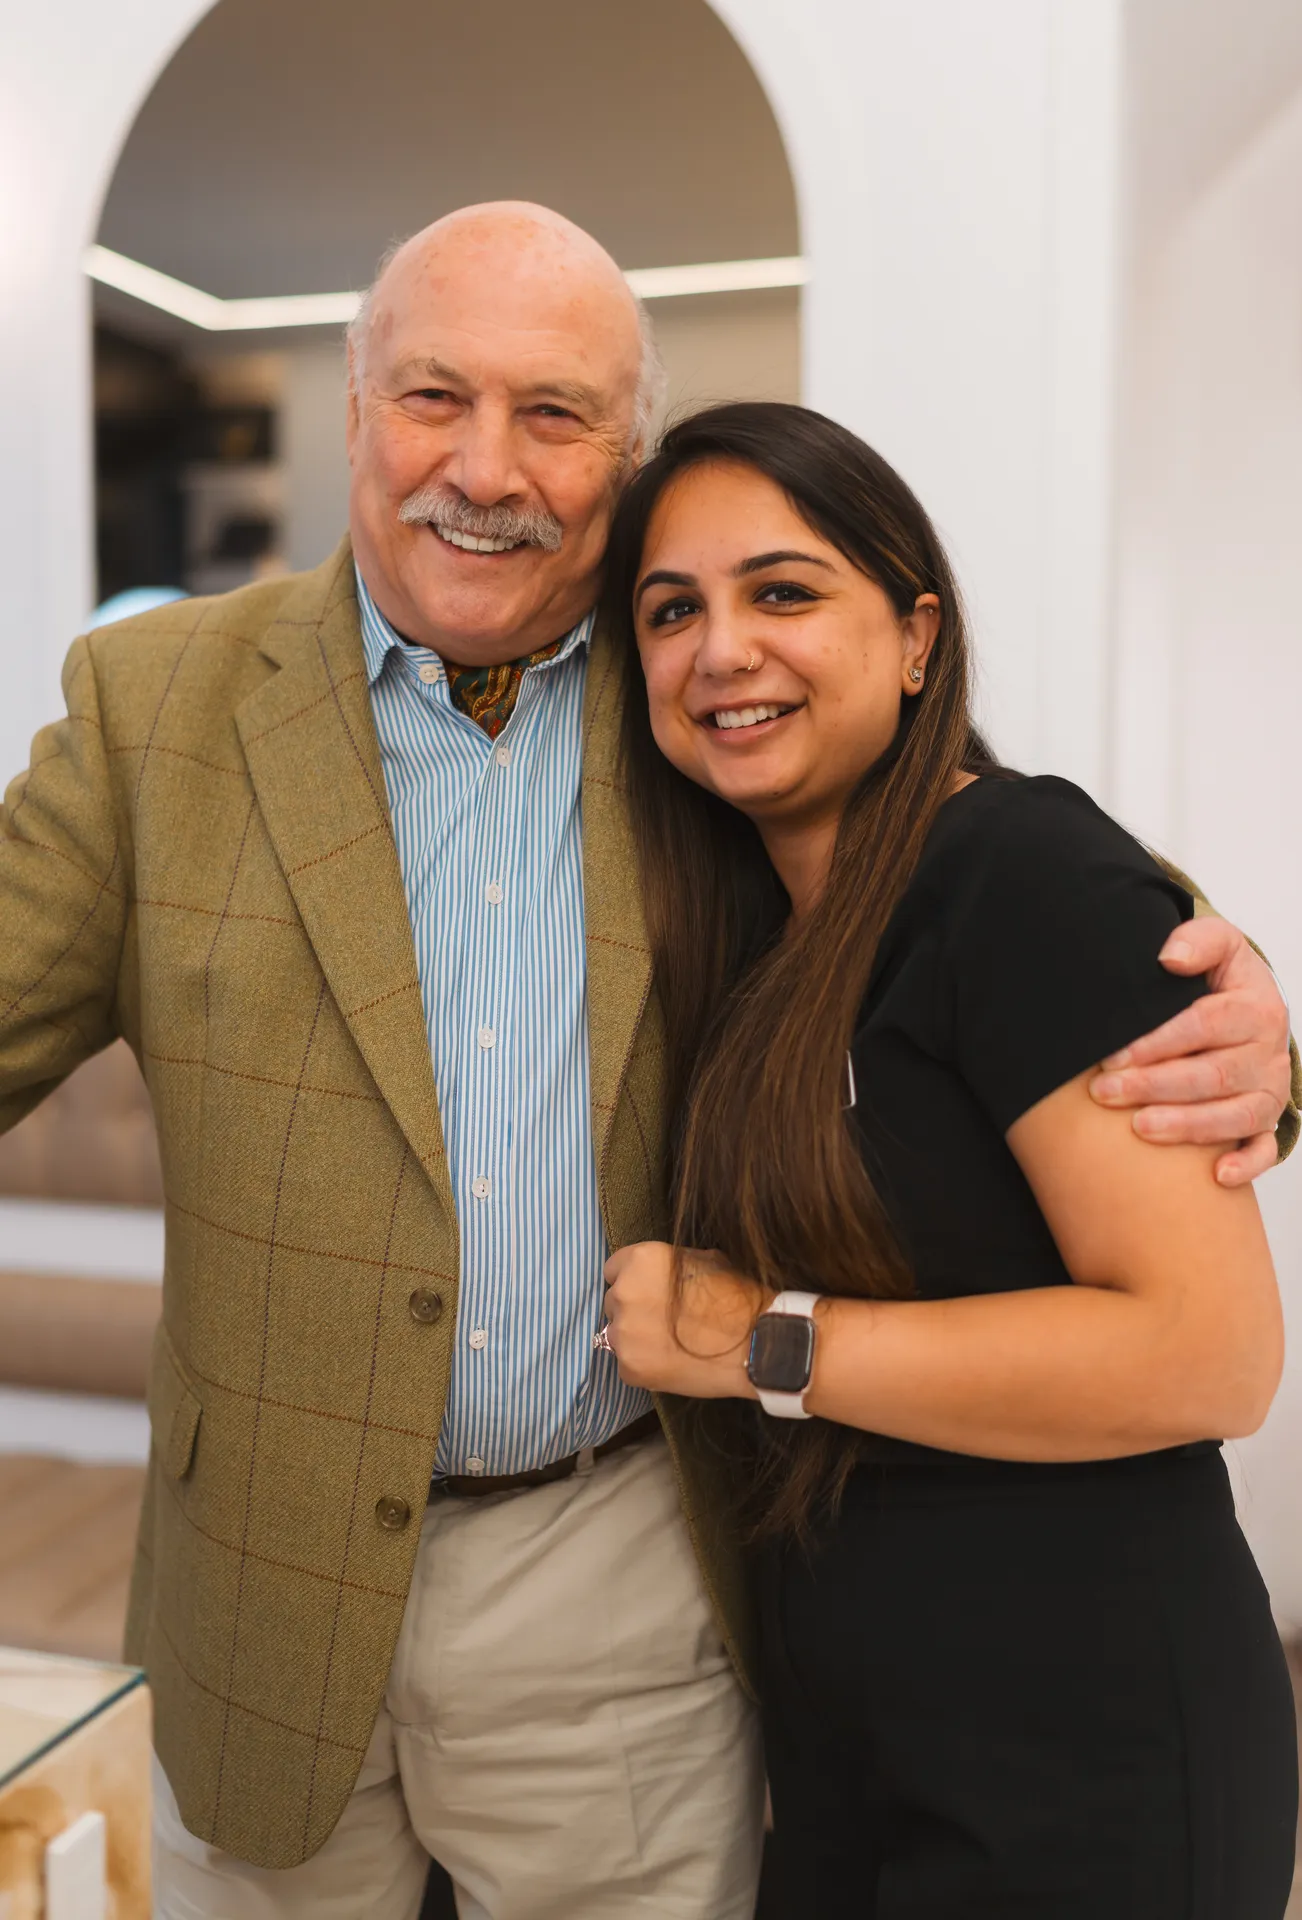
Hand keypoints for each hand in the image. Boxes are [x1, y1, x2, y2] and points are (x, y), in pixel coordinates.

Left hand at [600, 1241, 764, 1399]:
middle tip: (663, 1321)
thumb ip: (670, 1267)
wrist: (754, 1343)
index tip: (650, 1293)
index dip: (634, 1281)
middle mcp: (623, 1294)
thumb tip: (662, 1274)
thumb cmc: (735, 1296)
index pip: (614, 1270)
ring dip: (636, 1339)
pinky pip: (628, 1364)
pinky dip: (645, 1365)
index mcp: (639, 1260)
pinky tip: (673, 1363)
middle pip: (614, 1303)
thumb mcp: (704, 1260)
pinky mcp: (629, 1368)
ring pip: (618, 1335)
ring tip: (670, 1344)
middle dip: (634, 1311)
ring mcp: (623, 1334)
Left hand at [1089, 917, 1290, 1186]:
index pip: (1205, 1026)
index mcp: (1257, 1008)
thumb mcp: (1219, 945)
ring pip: (1234, 1116)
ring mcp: (1270, 1090)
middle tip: (1105, 1093)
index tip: (1113, 1054)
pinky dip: (1246, 1164)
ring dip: (1187, 1126)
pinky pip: (1264, 1148)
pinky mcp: (1268, 1120)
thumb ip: (1198, 941)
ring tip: (1140, 1128)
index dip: (1158, 1042)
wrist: (1251, 1005)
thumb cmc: (1221, 978)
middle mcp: (1270, 1053)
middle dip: (1156, 1086)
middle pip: (1213, 1075)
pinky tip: (1217, 1175)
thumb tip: (1169, 958)